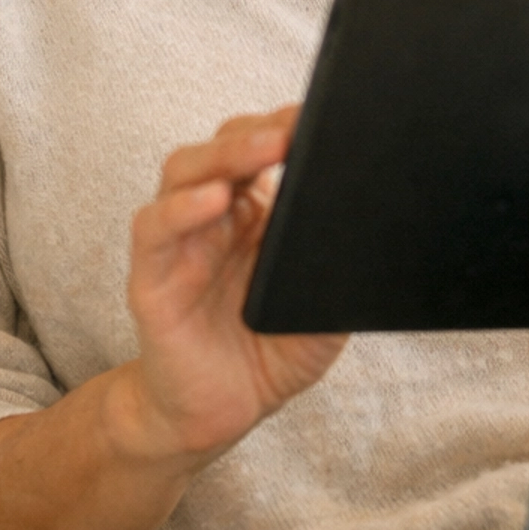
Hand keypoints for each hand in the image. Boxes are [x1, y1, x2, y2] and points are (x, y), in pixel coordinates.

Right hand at [123, 106, 346, 465]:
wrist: (219, 416)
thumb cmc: (268, 355)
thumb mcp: (322, 313)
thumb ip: (341, 273)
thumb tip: (375, 232)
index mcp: (252, 214)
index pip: (259, 150)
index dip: (284, 127)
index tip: (319, 113)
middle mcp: (212, 218)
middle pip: (220, 150)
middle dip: (255, 131)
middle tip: (292, 127)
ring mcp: (180, 244)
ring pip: (183, 175)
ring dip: (223, 156)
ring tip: (263, 148)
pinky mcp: (153, 281)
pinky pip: (155, 232)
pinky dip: (180, 210)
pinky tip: (212, 200)